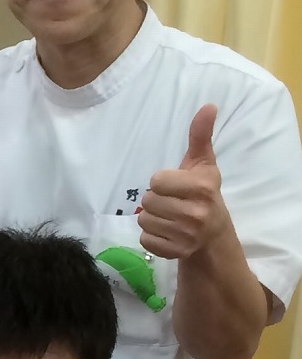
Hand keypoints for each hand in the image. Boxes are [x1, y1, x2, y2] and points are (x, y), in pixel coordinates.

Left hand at [138, 105, 228, 259]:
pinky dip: (152, 236)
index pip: (156, 180)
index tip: (175, 186)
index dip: (162, 182)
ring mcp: (186, 236)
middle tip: (172, 202)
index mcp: (202, 188)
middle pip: (147, 200)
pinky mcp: (176, 252)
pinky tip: (168, 232)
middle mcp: (196, 214)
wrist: (214, 234)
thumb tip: (208, 106)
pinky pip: (144, 239)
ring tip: (170, 217)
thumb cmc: (203, 193)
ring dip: (153, 217)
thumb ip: (200, 136)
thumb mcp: (202, 164)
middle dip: (156, 199)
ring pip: (144, 220)